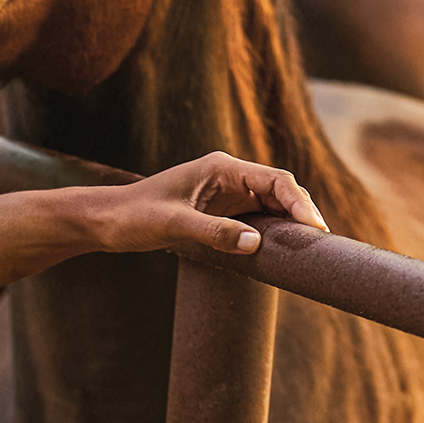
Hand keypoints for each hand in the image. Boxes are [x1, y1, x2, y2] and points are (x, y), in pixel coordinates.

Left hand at [0, 153, 326, 298]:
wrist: (102, 222)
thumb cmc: (131, 218)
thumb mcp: (173, 227)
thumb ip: (214, 233)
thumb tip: (255, 244)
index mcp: (221, 168)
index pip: (276, 180)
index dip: (300, 203)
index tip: (315, 230)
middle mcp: (227, 176)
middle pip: (280, 191)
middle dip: (302, 214)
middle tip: (321, 246)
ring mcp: (223, 194)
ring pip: (270, 207)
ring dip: (289, 226)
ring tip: (308, 252)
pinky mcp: (217, 212)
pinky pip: (254, 220)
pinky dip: (271, 234)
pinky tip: (281, 254)